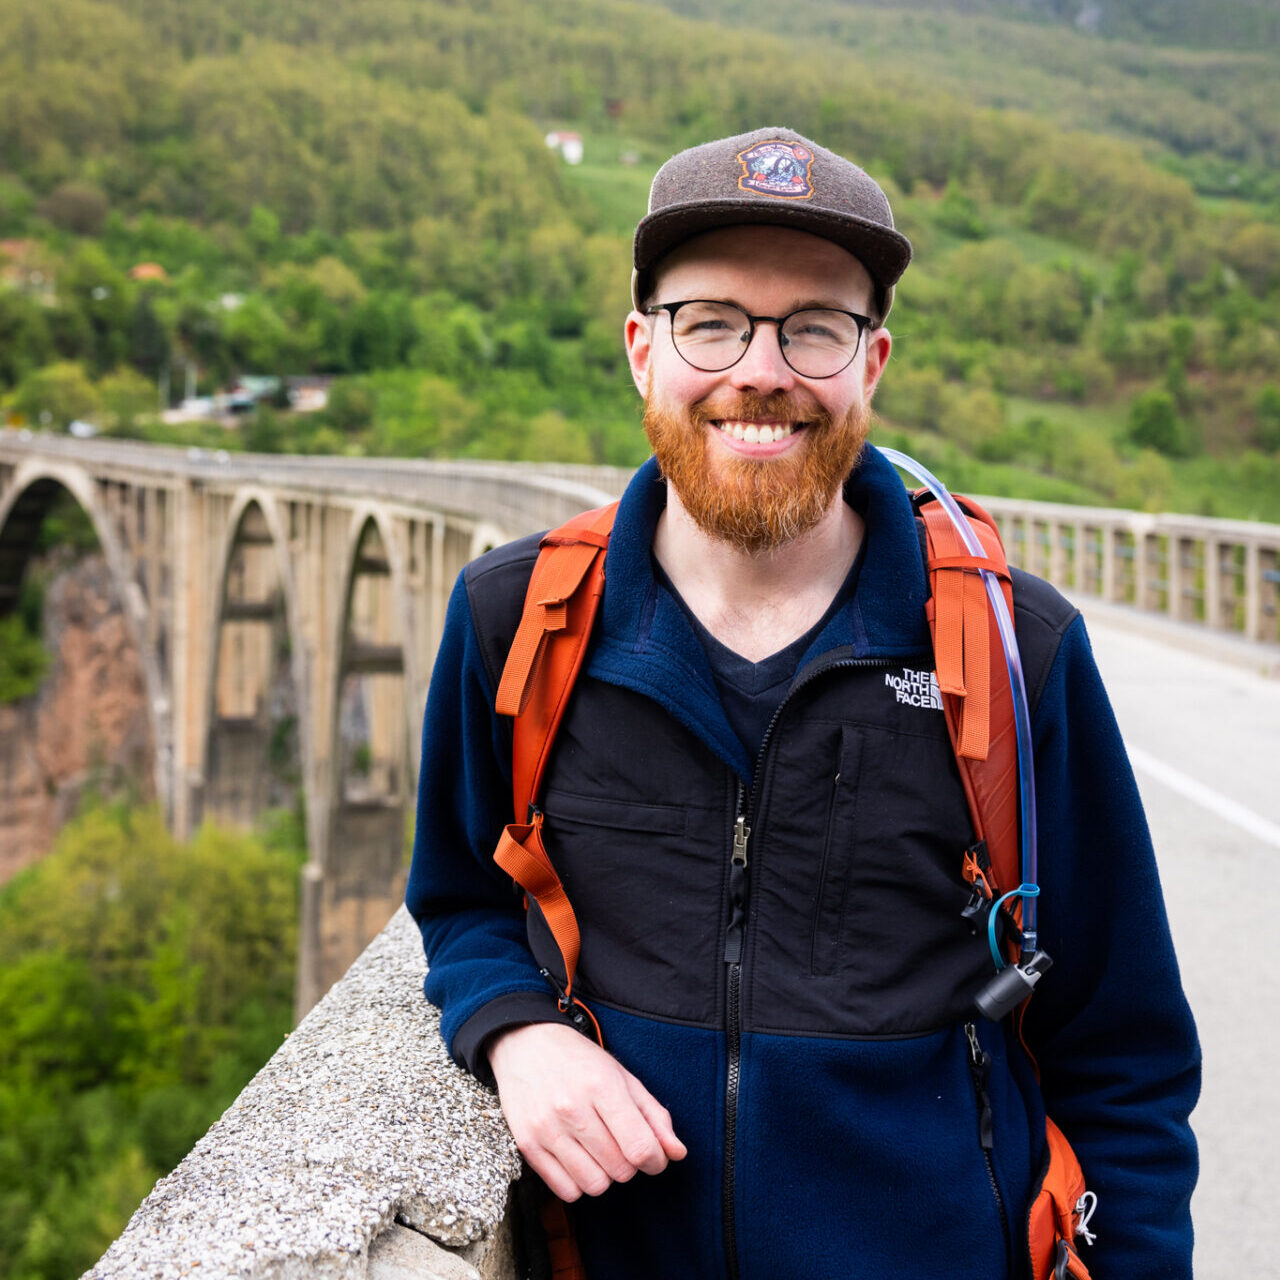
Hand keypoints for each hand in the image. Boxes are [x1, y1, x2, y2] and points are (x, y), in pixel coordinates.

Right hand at [487, 1021, 686, 1200]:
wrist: (525, 1043)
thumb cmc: (579, 1059)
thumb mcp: (622, 1076)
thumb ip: (654, 1116)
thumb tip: (677, 1154)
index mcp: (602, 1086)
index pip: (640, 1147)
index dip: (656, 1160)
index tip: (654, 1156)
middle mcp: (572, 1109)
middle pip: (620, 1170)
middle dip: (629, 1163)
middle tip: (620, 1143)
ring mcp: (546, 1129)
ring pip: (595, 1185)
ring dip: (604, 1174)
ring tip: (598, 1150)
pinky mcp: (527, 1145)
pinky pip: (566, 1191)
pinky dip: (578, 1183)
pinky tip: (578, 1158)